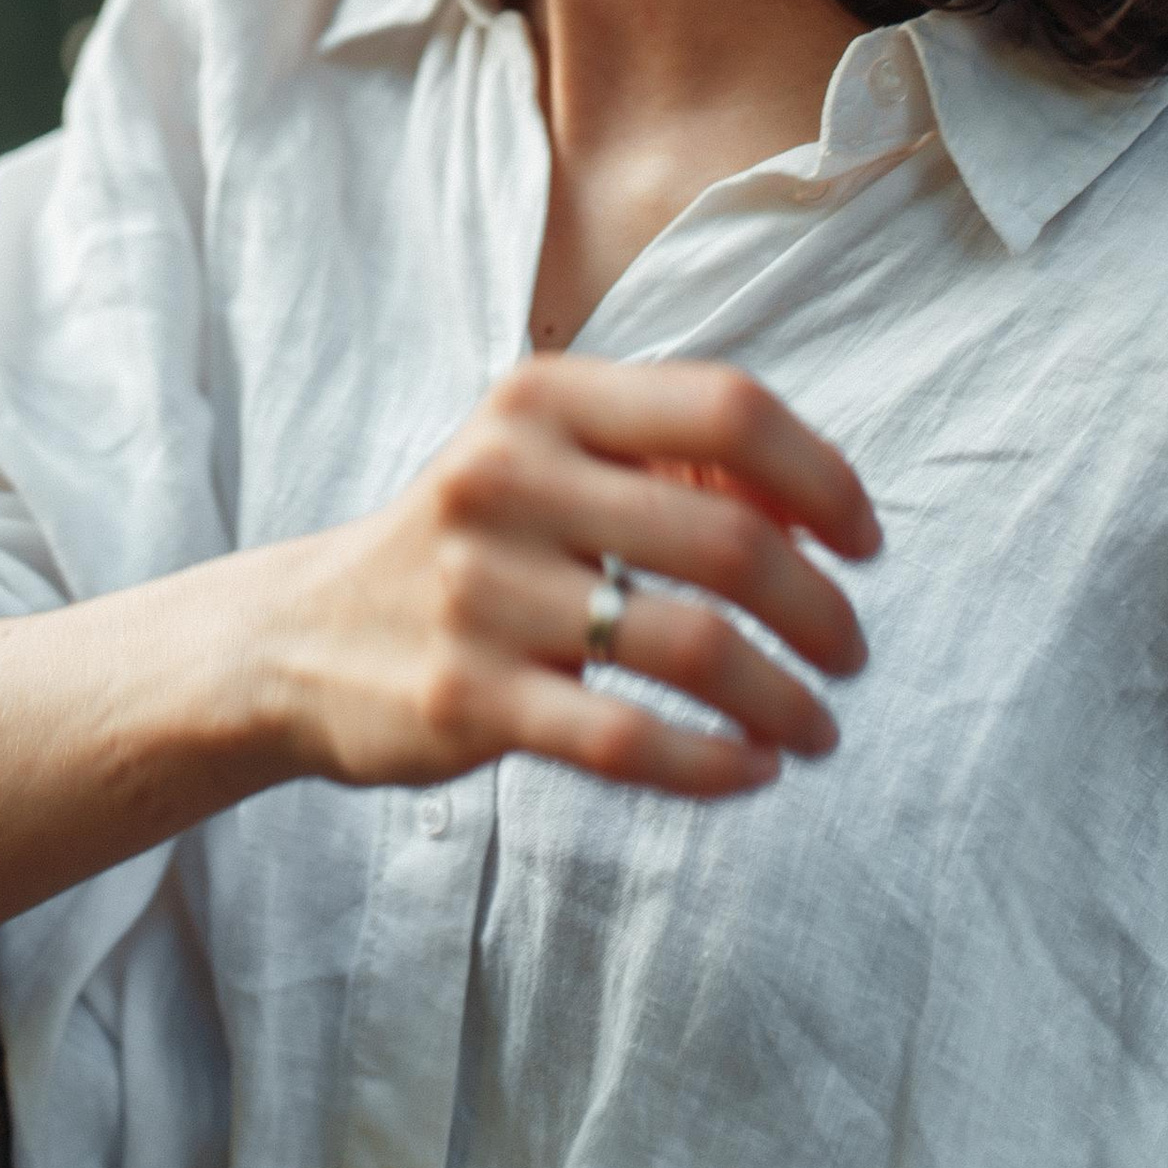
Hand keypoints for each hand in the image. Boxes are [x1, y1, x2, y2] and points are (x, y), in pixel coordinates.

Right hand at [256, 355, 879, 801]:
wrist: (302, 636)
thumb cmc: (475, 541)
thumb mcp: (551, 461)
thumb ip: (677, 465)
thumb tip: (823, 514)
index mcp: (543, 398)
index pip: (728, 408)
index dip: (824, 476)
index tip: (865, 541)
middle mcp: (508, 477)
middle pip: (730, 540)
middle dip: (821, 610)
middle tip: (852, 654)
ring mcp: (482, 591)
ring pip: (693, 648)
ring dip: (787, 697)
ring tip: (819, 727)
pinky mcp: (467, 698)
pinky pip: (628, 741)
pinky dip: (715, 763)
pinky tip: (752, 769)